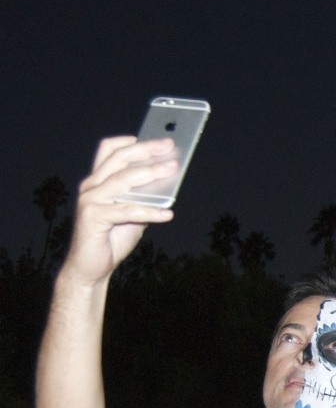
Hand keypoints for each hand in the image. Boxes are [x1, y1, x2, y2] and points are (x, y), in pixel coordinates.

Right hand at [64, 136, 178, 283]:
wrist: (91, 268)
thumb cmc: (112, 240)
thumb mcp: (133, 216)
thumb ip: (144, 199)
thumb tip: (168, 185)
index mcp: (97, 181)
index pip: (110, 151)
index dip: (131, 142)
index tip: (155, 139)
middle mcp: (91, 186)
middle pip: (119, 159)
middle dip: (146, 150)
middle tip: (169, 147)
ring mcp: (90, 200)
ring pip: (123, 180)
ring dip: (150, 173)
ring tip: (172, 170)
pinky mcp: (93, 217)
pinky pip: (127, 210)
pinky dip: (150, 211)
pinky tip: (167, 213)